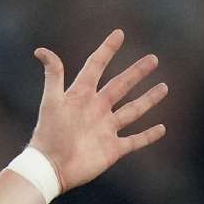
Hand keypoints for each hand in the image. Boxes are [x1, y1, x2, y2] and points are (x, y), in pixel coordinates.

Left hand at [29, 29, 167, 192]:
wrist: (50, 168)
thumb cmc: (49, 134)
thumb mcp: (52, 102)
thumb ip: (53, 76)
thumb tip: (41, 51)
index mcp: (81, 97)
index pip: (96, 67)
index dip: (106, 51)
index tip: (118, 34)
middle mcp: (95, 110)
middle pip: (120, 86)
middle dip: (136, 73)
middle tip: (153, 59)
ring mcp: (105, 130)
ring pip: (132, 111)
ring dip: (148, 99)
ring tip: (163, 87)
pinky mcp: (112, 149)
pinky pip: (134, 141)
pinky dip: (148, 136)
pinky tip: (160, 128)